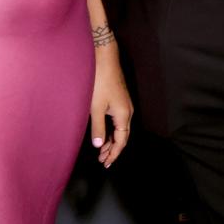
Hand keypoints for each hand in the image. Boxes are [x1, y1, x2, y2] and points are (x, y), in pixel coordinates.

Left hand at [89, 49, 132, 167]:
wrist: (105, 59)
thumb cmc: (100, 82)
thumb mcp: (96, 108)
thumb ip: (98, 128)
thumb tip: (99, 146)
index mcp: (124, 116)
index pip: (121, 141)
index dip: (114, 154)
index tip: (106, 163)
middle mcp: (128, 111)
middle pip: (123, 136)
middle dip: (113, 149)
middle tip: (103, 160)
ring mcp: (125, 105)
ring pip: (120, 128)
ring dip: (111, 139)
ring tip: (101, 150)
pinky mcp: (119, 99)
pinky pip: (118, 120)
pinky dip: (111, 129)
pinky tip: (103, 132)